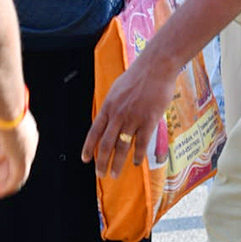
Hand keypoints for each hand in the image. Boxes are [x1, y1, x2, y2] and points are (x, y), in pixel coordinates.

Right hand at [0, 106, 38, 198]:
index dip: (0, 159)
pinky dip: (8, 186)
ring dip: (1, 182)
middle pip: (14, 162)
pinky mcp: (22, 158)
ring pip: (15, 172)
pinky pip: (17, 179)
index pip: (12, 148)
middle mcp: (27, 140)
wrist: (4, 102)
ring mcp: (26, 150)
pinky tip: (0, 192)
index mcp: (21, 128)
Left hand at [81, 42, 176, 178]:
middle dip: (101, 161)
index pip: (94, 131)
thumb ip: (113, 107)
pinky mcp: (149, 119)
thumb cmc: (138, 76)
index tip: (85, 160)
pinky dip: (138, 155)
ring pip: (122, 146)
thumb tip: (107, 120)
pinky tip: (136, 163)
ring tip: (114, 174)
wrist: (155, 67)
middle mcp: (118, 113)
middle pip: (106, 143)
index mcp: (109, 106)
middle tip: (100, 174)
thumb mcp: (117, 90)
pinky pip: (141, 142)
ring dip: (117, 162)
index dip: (88, 147)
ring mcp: (133, 117)